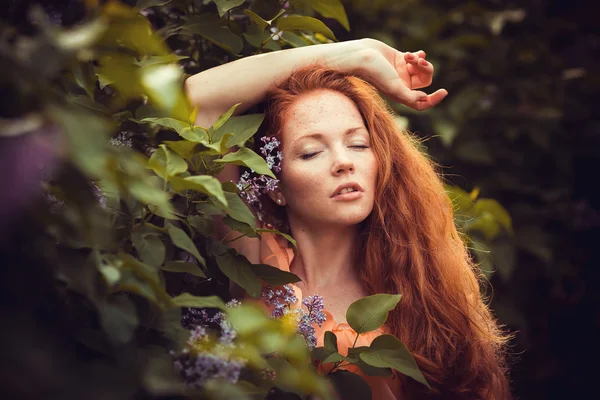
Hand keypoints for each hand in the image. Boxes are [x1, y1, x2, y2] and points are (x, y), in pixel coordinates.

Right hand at [332, 39, 447, 110]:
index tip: (444, 91)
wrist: (361, 56)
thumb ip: (410, 97)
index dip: (434, 99)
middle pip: (424, 81)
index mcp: (400, 95)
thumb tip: (424, 99)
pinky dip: (419, 56)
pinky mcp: (399, 58)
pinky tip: (416, 53)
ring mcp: (401, 71)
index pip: (421, 102)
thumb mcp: (394, 87)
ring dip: (420, 61)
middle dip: (426, 70)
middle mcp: (402, 84)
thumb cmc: (375, 73)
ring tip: (411, 56)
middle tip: (419, 62)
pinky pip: (416, 58)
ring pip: (421, 68)